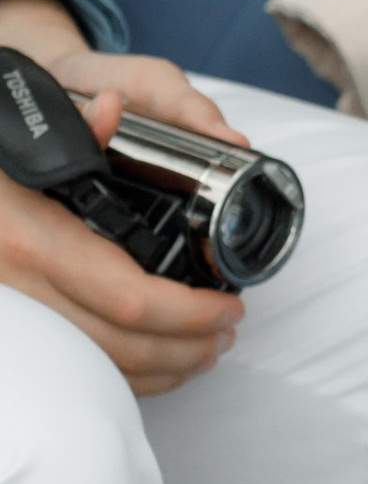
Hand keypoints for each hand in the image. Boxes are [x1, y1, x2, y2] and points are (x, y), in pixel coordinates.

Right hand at [0, 0, 244, 391]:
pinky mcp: (17, 323)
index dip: (188, 312)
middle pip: (118, 345)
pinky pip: (73, 363)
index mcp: (35, 240)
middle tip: (227, 331)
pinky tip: (154, 361)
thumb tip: (130, 111)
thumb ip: (88, 123)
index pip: (128, 298)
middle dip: (185, 347)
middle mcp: (21, 286)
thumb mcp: (45, 122)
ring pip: (95, 366)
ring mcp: (16, 310)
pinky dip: (121, 373)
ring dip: (160, 368)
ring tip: (205, 349)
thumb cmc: (5, 149)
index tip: (228, 305)